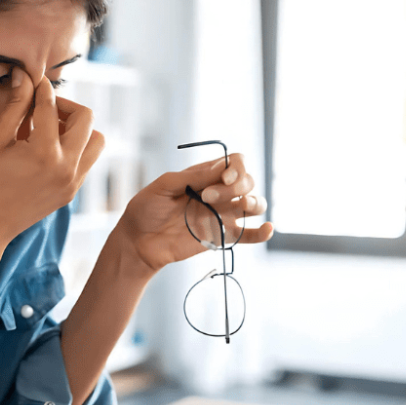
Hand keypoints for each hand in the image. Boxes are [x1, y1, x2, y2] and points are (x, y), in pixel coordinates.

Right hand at [0, 70, 104, 248]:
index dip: (40, 88)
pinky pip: (86, 161)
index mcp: (45, 153)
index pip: (51, 107)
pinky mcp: (71, 192)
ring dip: (78, 128)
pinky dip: (74, 147)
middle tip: (42, 107)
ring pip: (95, 141)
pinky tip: (47, 148)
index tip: (33, 80)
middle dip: (65, 106)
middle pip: (86, 119)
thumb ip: (15, 108)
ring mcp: (72, 183)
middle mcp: (66, 168)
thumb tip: (24, 76)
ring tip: (49, 129)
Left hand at [113, 153, 273, 273]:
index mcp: (205, 175)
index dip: (236, 167)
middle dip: (235, 186)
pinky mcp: (221, 236)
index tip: (223, 177)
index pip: (235, 163)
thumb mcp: (163, 186)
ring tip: (242, 205)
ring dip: (254, 202)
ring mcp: (222, 215)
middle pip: (247, 181)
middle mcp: (218, 192)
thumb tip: (221, 168)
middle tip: (207, 197)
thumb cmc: (146, 210)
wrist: (137, 242)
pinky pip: (248, 234)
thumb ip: (192, 177)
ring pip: (254, 204)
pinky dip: (262, 232)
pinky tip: (267, 228)